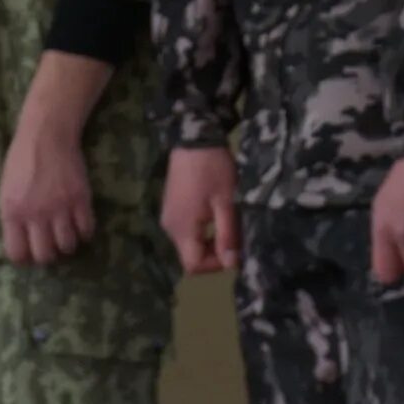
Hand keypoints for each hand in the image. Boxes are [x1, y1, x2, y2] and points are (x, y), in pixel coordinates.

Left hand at [0, 109, 97, 266]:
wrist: (47, 134)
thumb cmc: (22, 159)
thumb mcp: (7, 190)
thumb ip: (13, 215)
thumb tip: (21, 239)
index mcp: (12, 212)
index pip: (17, 253)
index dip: (25, 258)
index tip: (30, 252)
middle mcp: (35, 214)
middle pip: (45, 255)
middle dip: (48, 254)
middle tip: (51, 245)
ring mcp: (59, 207)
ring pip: (67, 246)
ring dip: (68, 244)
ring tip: (67, 234)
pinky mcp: (80, 199)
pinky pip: (86, 229)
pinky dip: (85, 231)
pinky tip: (81, 224)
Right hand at [162, 147, 240, 274]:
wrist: (193, 138)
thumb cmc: (213, 169)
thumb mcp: (226, 202)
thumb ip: (227, 235)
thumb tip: (233, 264)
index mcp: (183, 229)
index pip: (193, 265)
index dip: (215, 265)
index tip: (234, 250)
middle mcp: (170, 228)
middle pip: (190, 256)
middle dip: (214, 254)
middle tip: (234, 237)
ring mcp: (168, 217)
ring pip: (189, 244)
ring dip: (209, 241)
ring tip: (226, 223)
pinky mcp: (170, 208)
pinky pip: (186, 230)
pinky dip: (201, 231)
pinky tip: (213, 213)